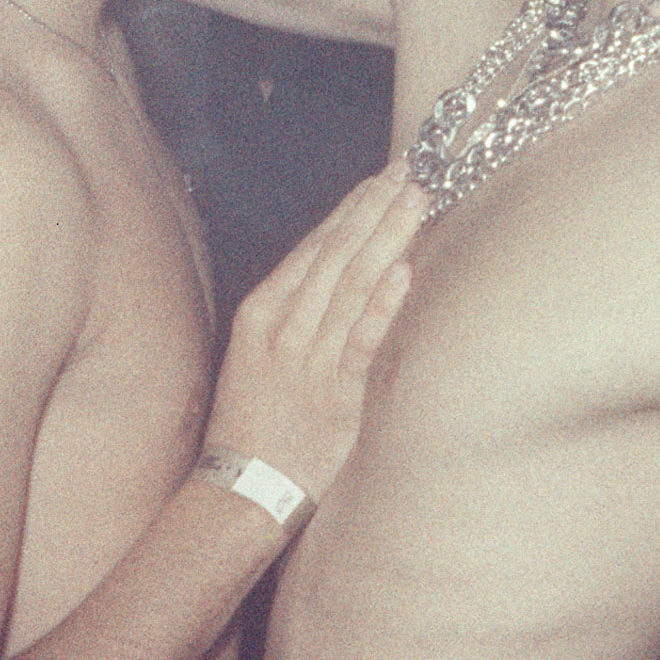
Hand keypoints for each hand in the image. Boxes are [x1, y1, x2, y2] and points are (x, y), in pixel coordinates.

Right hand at [206, 162, 424, 503]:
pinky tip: (404, 272)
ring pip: (353, 287)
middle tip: (412, 172)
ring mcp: (309, 360)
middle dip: (376, 209)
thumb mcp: (257, 355)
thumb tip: (342, 271)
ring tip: (417, 202)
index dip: (353, 209)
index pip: (315, 247)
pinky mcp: (336, 396)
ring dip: (388, 240)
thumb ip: (295, 314)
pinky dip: (383, 305)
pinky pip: (362, 342)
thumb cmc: (252, 421)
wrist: (241, 488)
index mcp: (260, 312)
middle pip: (337, 256)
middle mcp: (284, 329)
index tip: (383, 178)